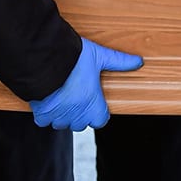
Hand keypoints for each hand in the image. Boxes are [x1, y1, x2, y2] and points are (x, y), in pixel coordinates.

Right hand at [29, 38, 143, 130]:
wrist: (45, 58)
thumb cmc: (74, 58)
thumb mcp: (100, 56)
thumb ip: (119, 61)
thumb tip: (139, 61)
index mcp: (93, 104)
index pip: (100, 121)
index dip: (97, 112)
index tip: (93, 103)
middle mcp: (77, 114)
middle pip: (80, 124)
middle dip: (79, 114)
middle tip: (76, 98)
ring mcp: (59, 115)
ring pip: (62, 124)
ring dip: (63, 115)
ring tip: (62, 99)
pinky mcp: (42, 113)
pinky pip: (44, 121)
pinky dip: (45, 115)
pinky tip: (47, 101)